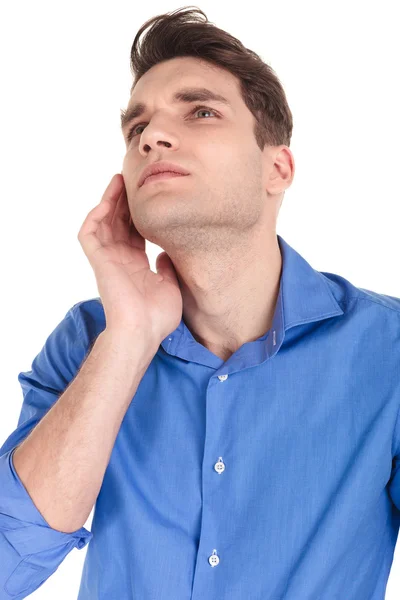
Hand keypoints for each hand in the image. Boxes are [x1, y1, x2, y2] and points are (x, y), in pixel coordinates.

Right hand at [77, 174, 182, 346]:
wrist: (142, 331)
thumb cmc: (157, 316)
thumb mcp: (170, 286)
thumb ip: (167, 266)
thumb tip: (168, 253)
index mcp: (136, 265)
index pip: (135, 233)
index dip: (140, 215)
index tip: (149, 198)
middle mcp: (120, 259)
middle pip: (119, 223)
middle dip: (125, 202)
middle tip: (134, 180)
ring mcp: (108, 259)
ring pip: (103, 222)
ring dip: (110, 201)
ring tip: (120, 180)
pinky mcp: (98, 260)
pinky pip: (89, 233)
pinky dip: (95, 216)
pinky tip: (106, 200)